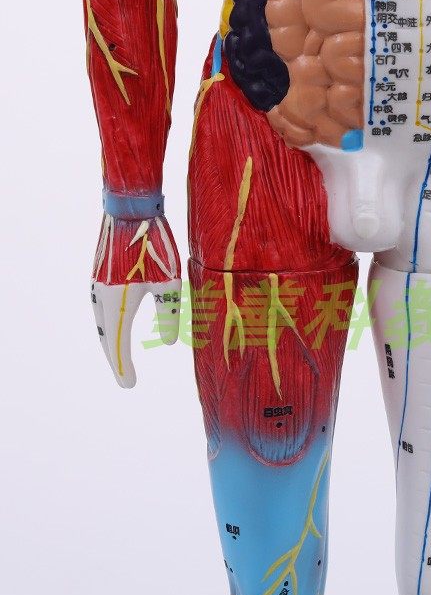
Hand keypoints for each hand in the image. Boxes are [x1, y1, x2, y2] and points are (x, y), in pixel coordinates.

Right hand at [91, 212, 181, 387]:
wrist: (130, 209)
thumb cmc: (154, 245)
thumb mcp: (169, 282)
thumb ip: (168, 314)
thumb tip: (166, 343)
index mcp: (116, 303)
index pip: (117, 344)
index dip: (123, 367)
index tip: (129, 386)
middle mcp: (100, 297)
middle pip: (105, 337)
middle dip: (116, 359)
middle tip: (126, 378)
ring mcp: (96, 285)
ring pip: (101, 322)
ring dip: (111, 341)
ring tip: (121, 356)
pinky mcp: (100, 274)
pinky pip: (102, 307)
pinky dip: (109, 323)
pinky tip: (118, 325)